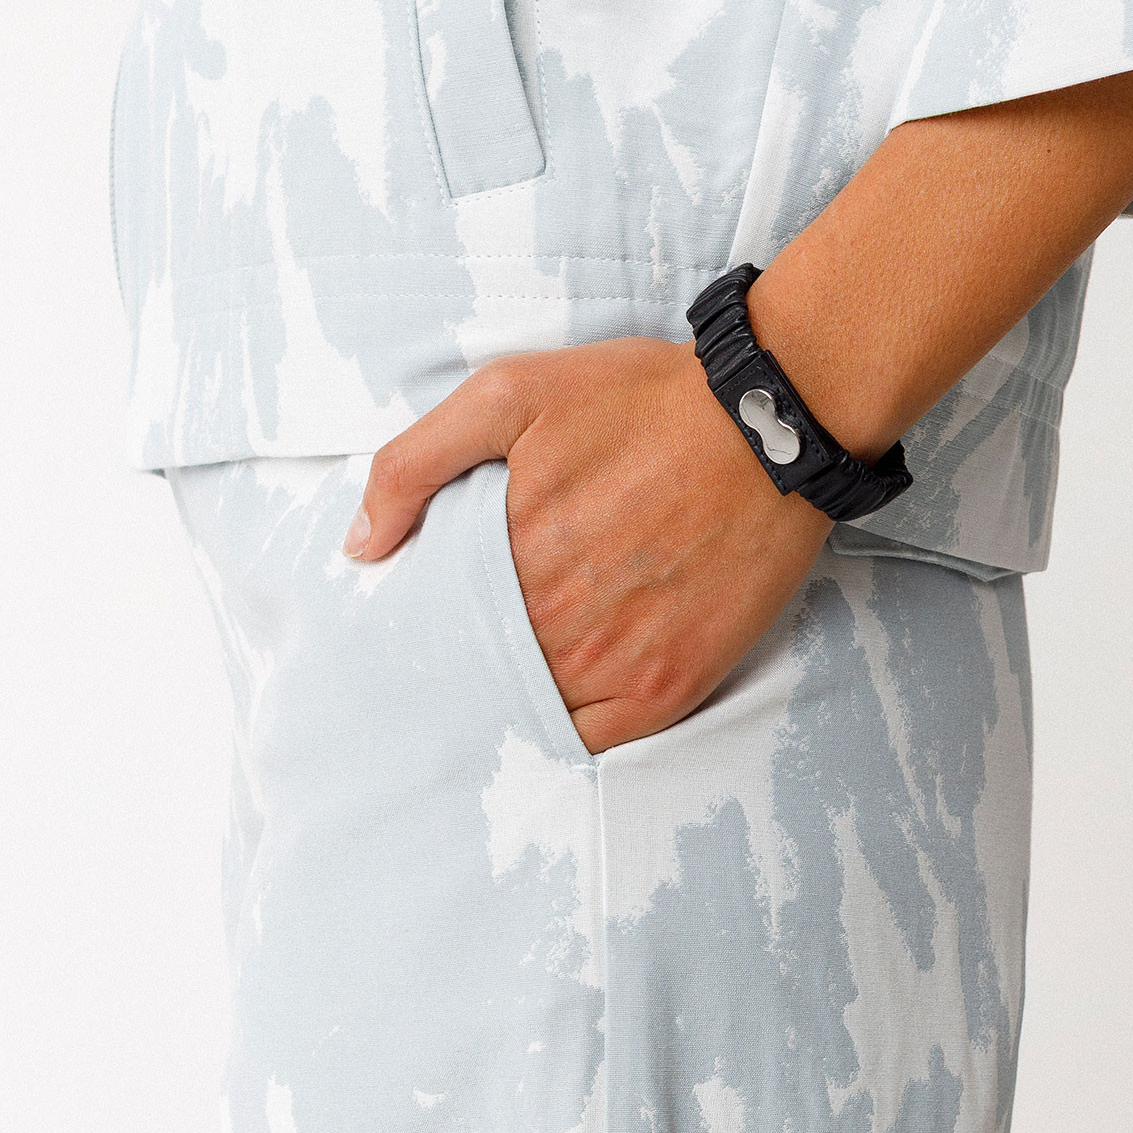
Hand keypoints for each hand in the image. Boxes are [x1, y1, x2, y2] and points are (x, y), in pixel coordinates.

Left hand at [343, 338, 830, 752]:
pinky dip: (569, 728)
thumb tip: (361, 546)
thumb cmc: (642, 400)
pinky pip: (594, 741)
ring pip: (532, 706)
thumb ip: (416, 462)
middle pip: (481, 666)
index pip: (436, 618)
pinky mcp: (669, 686)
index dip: (429, 617)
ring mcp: (615, 663)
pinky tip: (564, 699)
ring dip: (516, 693)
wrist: (770, 421)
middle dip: (469, 656)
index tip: (432, 611)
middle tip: (477, 639)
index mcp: (506, 554)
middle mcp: (556, 620)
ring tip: (518, 667)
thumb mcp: (511, 392)